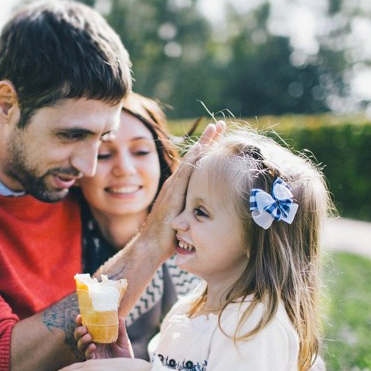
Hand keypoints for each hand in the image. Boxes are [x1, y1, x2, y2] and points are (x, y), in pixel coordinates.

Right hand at [74, 315, 132, 359]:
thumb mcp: (123, 340)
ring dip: (82, 340)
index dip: (81, 322)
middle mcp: (93, 344)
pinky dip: (88, 350)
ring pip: (81, 346)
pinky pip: (88, 356)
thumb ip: (121, 330)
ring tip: (88, 336)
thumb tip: (120, 317)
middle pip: (79, 336)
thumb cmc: (125, 354)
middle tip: (84, 328)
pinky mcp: (94, 362)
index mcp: (97, 337)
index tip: (80, 316)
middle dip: (79, 331)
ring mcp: (93, 353)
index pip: (86, 328)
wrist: (129, 369)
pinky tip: (92, 346)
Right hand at [141, 120, 225, 259]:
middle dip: (208, 140)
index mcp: (179, 189)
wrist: (149, 247)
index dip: (208, 150)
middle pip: (194, 157)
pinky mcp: (172, 195)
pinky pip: (185, 173)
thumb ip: (192, 213)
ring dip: (203, 143)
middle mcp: (175, 185)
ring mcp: (173, 188)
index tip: (220, 136)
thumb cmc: (166, 239)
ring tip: (215, 128)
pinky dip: (193, 159)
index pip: (196, 165)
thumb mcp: (184, 222)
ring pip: (191, 160)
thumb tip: (206, 215)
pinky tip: (201, 148)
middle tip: (221, 124)